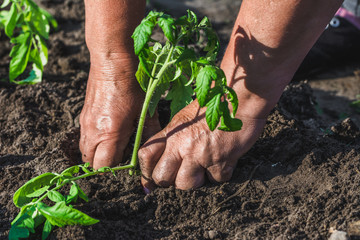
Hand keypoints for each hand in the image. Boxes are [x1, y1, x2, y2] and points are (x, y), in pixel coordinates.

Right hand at [79, 58, 160, 168]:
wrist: (112, 60)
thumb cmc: (132, 85)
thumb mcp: (146, 111)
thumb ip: (148, 133)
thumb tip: (152, 150)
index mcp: (109, 134)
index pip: (104, 166)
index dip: (116, 168)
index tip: (127, 162)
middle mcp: (93, 132)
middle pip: (91, 163)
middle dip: (105, 164)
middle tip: (121, 154)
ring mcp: (85, 124)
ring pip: (85, 151)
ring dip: (98, 153)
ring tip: (115, 143)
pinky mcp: (83, 116)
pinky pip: (84, 137)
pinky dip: (94, 141)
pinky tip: (108, 131)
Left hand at [139, 100, 266, 189]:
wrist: (242, 98)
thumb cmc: (215, 104)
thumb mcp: (185, 117)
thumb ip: (172, 137)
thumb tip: (165, 158)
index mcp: (172, 131)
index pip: (145, 156)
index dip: (146, 171)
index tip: (151, 181)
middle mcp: (182, 144)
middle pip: (162, 178)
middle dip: (170, 181)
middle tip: (182, 173)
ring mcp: (201, 154)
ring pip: (186, 185)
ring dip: (196, 180)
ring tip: (205, 166)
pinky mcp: (221, 162)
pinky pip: (215, 180)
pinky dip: (220, 174)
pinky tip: (224, 159)